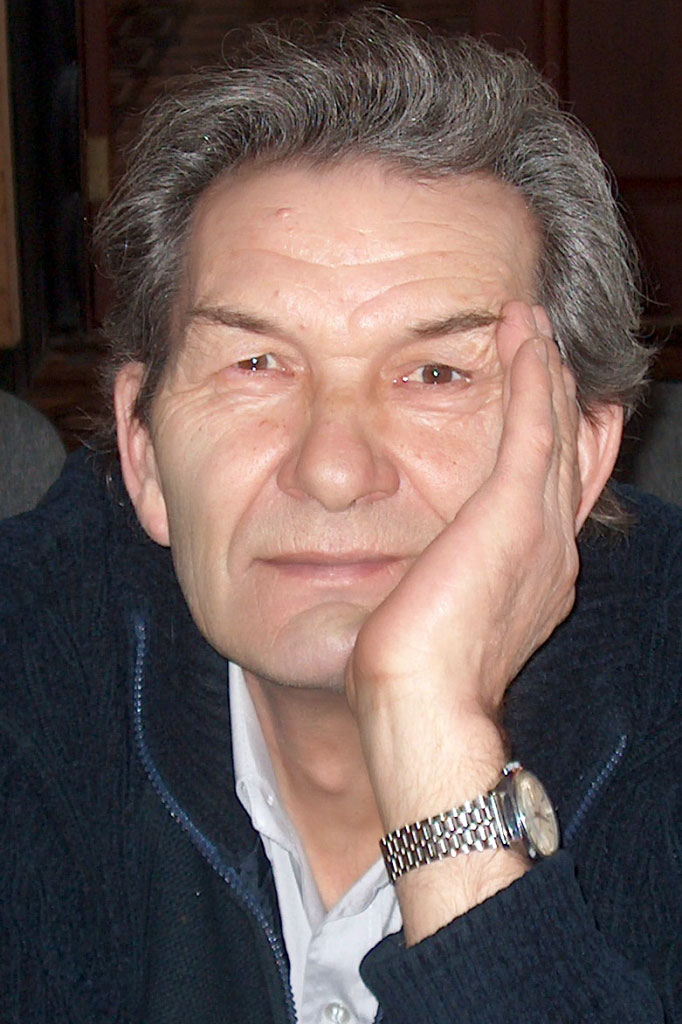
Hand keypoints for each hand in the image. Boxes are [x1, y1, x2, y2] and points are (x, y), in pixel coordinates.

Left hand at [345, 301, 581, 936]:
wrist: (421, 710)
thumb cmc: (412, 679)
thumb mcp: (431, 617)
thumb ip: (438, 581)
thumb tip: (411, 572)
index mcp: (533, 572)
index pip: (551, 488)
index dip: (553, 439)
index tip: (543, 399)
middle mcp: (548, 544)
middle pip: (563, 450)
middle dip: (555, 394)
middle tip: (546, 345)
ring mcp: (535, 526)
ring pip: (552, 426)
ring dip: (543, 370)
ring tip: (531, 325)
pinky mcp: (509, 511)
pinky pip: (530, 422)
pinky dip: (529, 374)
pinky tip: (521, 333)